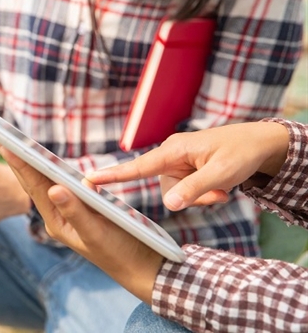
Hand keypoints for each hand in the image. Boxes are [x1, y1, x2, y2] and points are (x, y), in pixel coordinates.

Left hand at [0, 144, 161, 303]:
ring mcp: (70, 213)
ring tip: (17, 146)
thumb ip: (76, 211)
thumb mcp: (96, 232)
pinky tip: (48, 163)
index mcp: (57, 222)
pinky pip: (65, 187)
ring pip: (48, 184)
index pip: (35, 188)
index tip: (4, 144)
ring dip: (34, 165)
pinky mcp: (84, 210)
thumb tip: (54, 189)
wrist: (141, 268)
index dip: (20, 164)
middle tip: (1, 138)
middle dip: (19, 161)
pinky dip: (56, 172)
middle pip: (36, 184)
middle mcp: (59, 217)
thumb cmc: (120, 252)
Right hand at [87, 121, 289, 210]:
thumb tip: (169, 205)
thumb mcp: (222, 173)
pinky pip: (186, 191)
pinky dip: (204, 194)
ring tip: (224, 189)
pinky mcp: (185, 171)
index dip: (112, 176)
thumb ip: (194, 189)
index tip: (88, 179)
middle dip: (192, 197)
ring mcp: (178, 164)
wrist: (260, 144)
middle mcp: (171, 156)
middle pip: (167, 190)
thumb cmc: (241, 153)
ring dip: (201, 197)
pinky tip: (221, 188)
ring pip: (178, 194)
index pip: (137, 167)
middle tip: (220, 194)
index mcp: (173, 150)